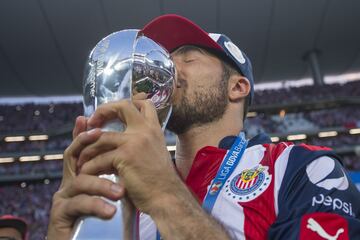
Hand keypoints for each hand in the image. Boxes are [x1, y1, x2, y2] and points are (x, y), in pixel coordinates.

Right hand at [47, 117, 124, 238]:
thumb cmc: (96, 218)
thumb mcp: (107, 193)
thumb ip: (111, 175)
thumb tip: (125, 156)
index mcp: (80, 176)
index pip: (81, 149)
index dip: (84, 133)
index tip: (90, 120)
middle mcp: (68, 183)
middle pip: (72, 155)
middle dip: (85, 142)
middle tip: (100, 134)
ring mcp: (63, 198)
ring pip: (80, 182)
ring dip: (101, 184)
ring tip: (120, 193)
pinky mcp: (61, 214)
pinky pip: (78, 204)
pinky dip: (95, 205)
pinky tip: (110, 211)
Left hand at [78, 99, 180, 213]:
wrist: (166, 196)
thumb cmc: (158, 179)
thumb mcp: (152, 152)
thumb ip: (138, 141)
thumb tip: (113, 139)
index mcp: (153, 129)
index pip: (143, 103)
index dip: (126, 102)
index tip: (111, 113)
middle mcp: (146, 130)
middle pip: (122, 106)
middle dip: (102, 111)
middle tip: (91, 123)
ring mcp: (135, 141)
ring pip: (101, 136)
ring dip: (87, 149)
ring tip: (82, 160)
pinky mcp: (125, 156)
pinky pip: (99, 158)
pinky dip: (90, 167)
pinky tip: (87, 174)